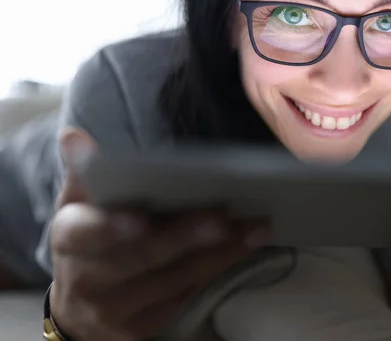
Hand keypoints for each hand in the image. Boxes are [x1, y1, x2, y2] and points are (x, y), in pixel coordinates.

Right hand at [50, 129, 269, 340]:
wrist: (81, 303)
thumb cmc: (89, 240)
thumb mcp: (79, 206)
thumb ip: (85, 172)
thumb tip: (74, 136)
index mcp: (70, 240)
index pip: (88, 234)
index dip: (112, 228)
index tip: (141, 219)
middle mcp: (88, 280)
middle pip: (141, 258)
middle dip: (183, 238)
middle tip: (220, 219)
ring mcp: (116, 310)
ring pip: (174, 279)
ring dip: (218, 253)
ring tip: (253, 229)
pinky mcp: (143, 327)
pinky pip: (187, 295)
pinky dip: (219, 270)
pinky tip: (245, 249)